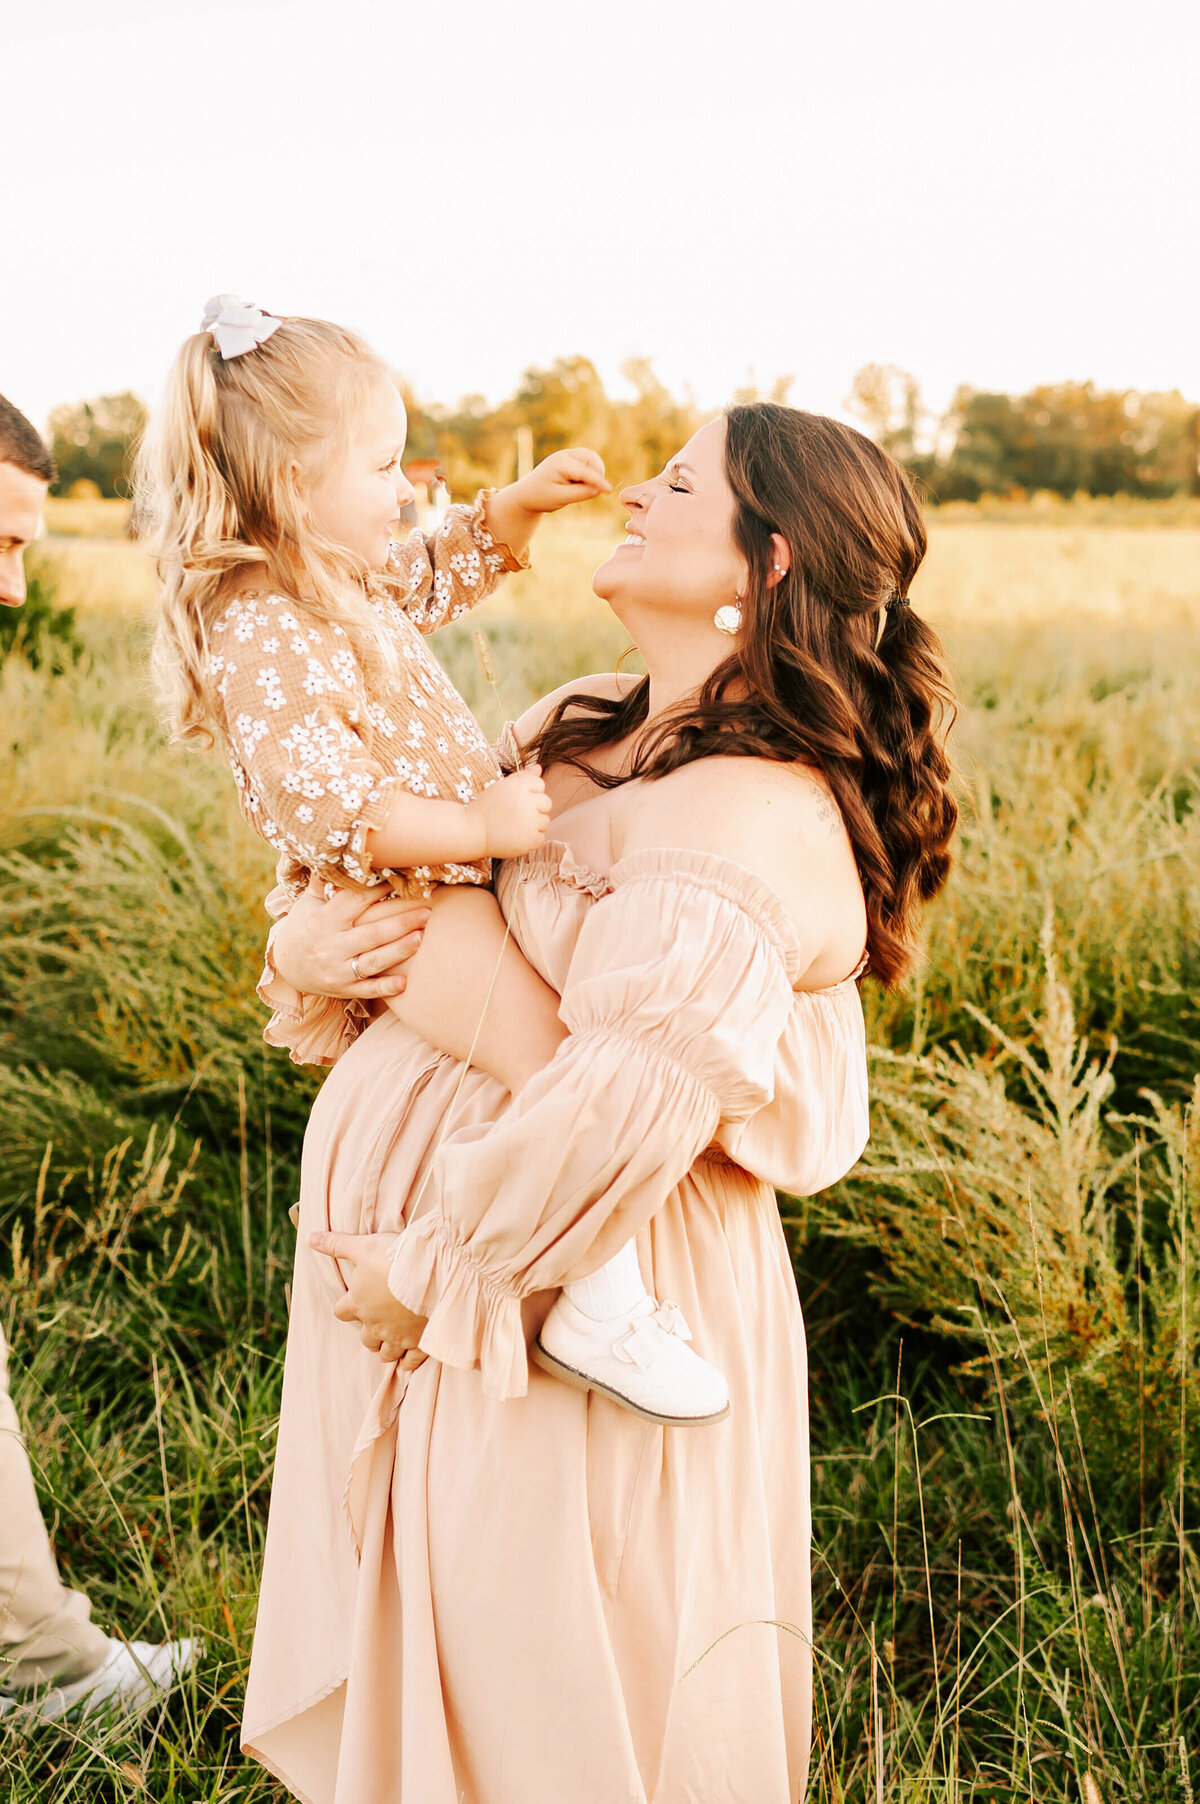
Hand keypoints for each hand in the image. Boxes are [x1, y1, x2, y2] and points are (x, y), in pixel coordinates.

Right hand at [271, 882, 430, 999]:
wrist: (286, 969)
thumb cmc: (303, 929)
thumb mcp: (307, 904)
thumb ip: (322, 881)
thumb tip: (331, 848)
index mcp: (324, 920)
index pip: (355, 902)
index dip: (378, 890)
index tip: (400, 880)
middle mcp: (331, 945)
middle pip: (371, 933)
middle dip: (400, 922)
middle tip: (427, 911)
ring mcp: (338, 970)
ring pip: (372, 961)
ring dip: (398, 950)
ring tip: (421, 937)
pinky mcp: (343, 989)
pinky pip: (366, 990)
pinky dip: (385, 988)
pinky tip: (405, 983)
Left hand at [309, 1229, 429, 1366]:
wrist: (432, 1272)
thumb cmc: (394, 1257)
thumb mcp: (363, 1246)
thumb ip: (336, 1244)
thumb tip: (311, 1239)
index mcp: (358, 1303)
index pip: (341, 1312)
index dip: (346, 1306)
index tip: (355, 1300)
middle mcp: (374, 1325)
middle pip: (365, 1338)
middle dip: (370, 1333)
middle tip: (378, 1322)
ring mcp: (397, 1336)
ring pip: (386, 1352)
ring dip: (387, 1348)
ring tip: (393, 1342)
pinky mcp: (419, 1342)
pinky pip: (411, 1360)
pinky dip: (410, 1361)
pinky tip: (411, 1360)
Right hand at [466, 765, 551, 857]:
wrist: (471, 831)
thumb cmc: (485, 808)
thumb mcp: (501, 787)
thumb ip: (522, 777)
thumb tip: (539, 768)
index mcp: (519, 786)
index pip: (540, 785)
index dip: (529, 793)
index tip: (514, 801)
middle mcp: (526, 802)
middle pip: (546, 803)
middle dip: (534, 809)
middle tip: (515, 815)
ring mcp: (529, 822)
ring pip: (545, 821)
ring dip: (533, 825)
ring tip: (514, 827)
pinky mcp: (530, 839)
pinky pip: (541, 838)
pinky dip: (530, 840)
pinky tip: (515, 837)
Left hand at [509, 447, 609, 515]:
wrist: (527, 494)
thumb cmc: (541, 497)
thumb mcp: (561, 498)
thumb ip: (581, 493)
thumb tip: (599, 489)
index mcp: (560, 463)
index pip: (585, 471)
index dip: (599, 481)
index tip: (609, 491)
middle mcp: (565, 455)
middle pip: (591, 459)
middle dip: (596, 475)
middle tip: (586, 492)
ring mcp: (568, 455)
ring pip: (591, 458)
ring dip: (594, 472)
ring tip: (581, 487)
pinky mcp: (571, 458)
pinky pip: (588, 461)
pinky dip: (590, 471)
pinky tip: (581, 483)